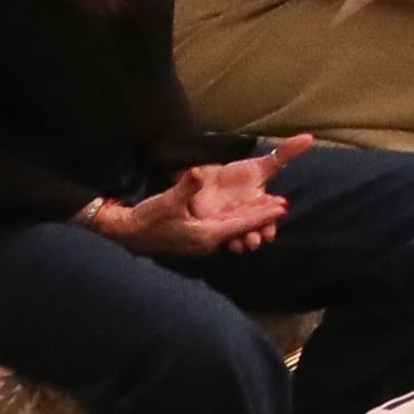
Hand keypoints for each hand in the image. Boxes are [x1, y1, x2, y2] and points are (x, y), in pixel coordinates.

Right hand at [88, 136, 310, 257]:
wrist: (128, 234)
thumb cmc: (147, 219)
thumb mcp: (166, 201)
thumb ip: (185, 188)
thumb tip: (200, 172)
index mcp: (205, 234)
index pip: (241, 223)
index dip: (262, 214)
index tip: (281, 206)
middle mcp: (208, 240)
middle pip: (242, 226)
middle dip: (263, 217)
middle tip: (285, 206)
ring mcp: (203, 240)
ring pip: (235, 228)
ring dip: (253, 219)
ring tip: (271, 210)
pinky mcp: (197, 237)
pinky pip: (225, 229)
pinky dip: (239, 221)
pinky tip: (246, 216)